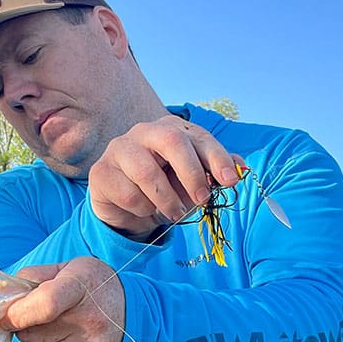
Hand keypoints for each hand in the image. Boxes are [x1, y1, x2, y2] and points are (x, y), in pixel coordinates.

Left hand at [0, 257, 123, 341]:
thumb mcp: (70, 268)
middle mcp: (91, 321)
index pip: (44, 304)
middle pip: (33, 334)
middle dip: (28, 327)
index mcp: (81, 287)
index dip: (17, 313)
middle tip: (45, 318)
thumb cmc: (95, 287)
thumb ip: (34, 276)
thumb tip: (4, 298)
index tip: (8, 317)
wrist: (137, 313)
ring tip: (62, 331)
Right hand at [88, 114, 241, 241]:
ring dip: (166, 199)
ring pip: (146, 172)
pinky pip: (127, 193)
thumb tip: (241, 168)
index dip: (217, 158)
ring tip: (174, 213)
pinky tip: (145, 209)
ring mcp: (119, 149)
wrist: (128, 206)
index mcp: (171, 129)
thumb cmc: (165, 187)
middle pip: (171, 141)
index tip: (231, 180)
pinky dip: (143, 208)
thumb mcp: (194, 180)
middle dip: (191, 173)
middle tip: (202, 198)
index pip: (198, 137)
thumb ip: (215, 171)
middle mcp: (144, 132)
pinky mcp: (101, 172)